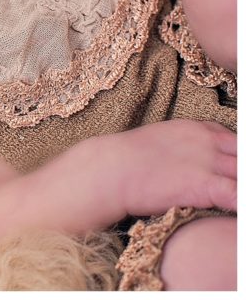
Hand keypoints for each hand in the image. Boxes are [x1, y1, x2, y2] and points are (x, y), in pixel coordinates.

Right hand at [95, 120, 236, 216]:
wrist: (109, 169)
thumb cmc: (127, 160)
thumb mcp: (160, 141)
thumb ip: (184, 147)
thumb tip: (190, 162)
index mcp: (197, 129)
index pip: (236, 141)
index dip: (237, 158)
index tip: (230, 171)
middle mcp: (208, 141)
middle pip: (244, 156)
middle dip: (240, 170)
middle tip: (230, 182)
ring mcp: (208, 162)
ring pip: (244, 174)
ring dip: (241, 184)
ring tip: (233, 197)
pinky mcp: (205, 184)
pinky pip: (239, 195)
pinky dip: (240, 202)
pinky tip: (235, 211)